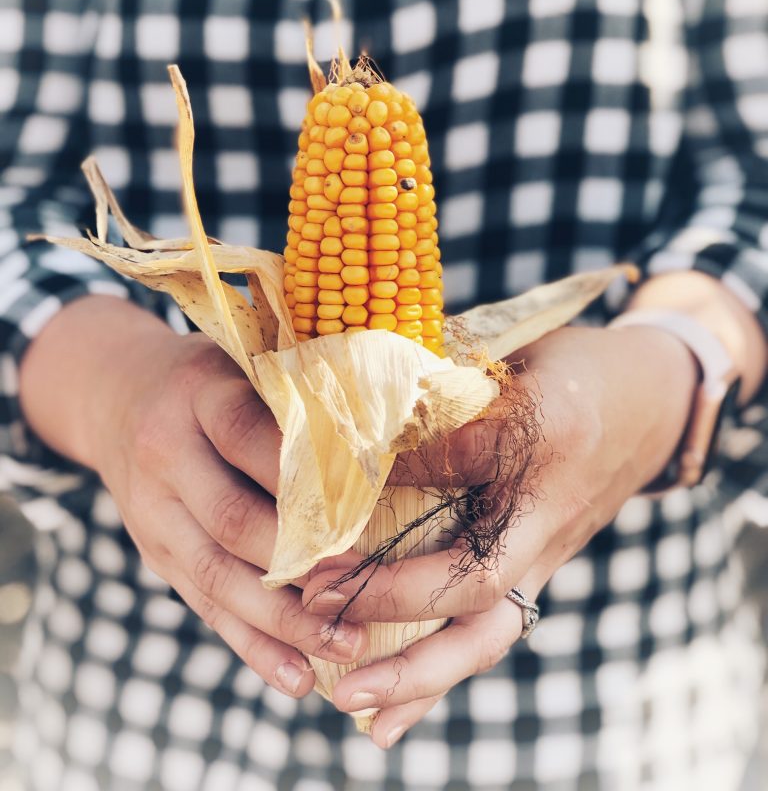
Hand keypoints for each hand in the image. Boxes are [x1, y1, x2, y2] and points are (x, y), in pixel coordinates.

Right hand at [20, 296, 366, 697]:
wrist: (116, 396)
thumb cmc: (211, 377)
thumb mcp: (244, 361)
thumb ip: (296, 393)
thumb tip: (392, 438)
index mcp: (198, 393)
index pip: (248, 434)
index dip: (305, 475)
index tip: (367, 507)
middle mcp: (166, 454)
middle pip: (233, 518)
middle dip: (301, 562)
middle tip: (365, 587)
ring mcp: (153, 513)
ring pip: (218, 576)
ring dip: (284, 620)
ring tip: (345, 645)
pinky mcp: (156, 554)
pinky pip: (203, 607)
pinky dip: (252, 647)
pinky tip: (298, 676)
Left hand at [301, 323, 697, 745]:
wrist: (651, 403)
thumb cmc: (576, 369)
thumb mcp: (518, 355)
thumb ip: (449, 386)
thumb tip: (357, 423)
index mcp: (546, 435)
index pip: (458, 459)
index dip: (387, 475)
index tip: (328, 484)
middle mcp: (547, 512)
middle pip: (477, 584)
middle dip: (391, 603)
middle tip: (318, 606)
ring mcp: (546, 553)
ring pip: (487, 633)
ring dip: (415, 673)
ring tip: (348, 699)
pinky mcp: (536, 573)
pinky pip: (490, 635)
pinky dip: (438, 678)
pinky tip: (389, 714)